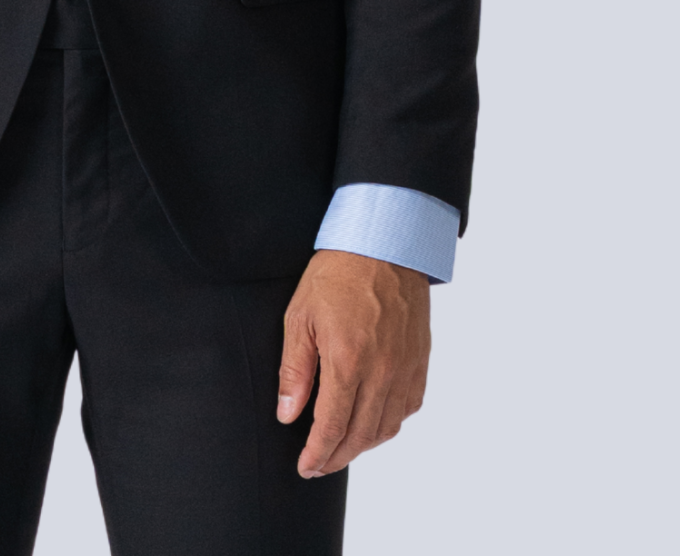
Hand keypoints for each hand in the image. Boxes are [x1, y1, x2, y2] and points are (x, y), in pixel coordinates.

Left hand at [276, 250, 429, 478]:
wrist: (384, 242)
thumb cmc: (338, 273)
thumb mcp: (301, 315)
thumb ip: (295, 370)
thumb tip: (288, 414)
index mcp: (349, 361)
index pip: (333, 427)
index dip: (318, 453)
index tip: (305, 467)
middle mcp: (382, 371)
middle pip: (361, 436)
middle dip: (337, 457)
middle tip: (319, 465)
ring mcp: (405, 367)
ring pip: (387, 427)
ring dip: (363, 445)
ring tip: (342, 447)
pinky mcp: (420, 360)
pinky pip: (408, 407)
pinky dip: (389, 423)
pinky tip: (372, 421)